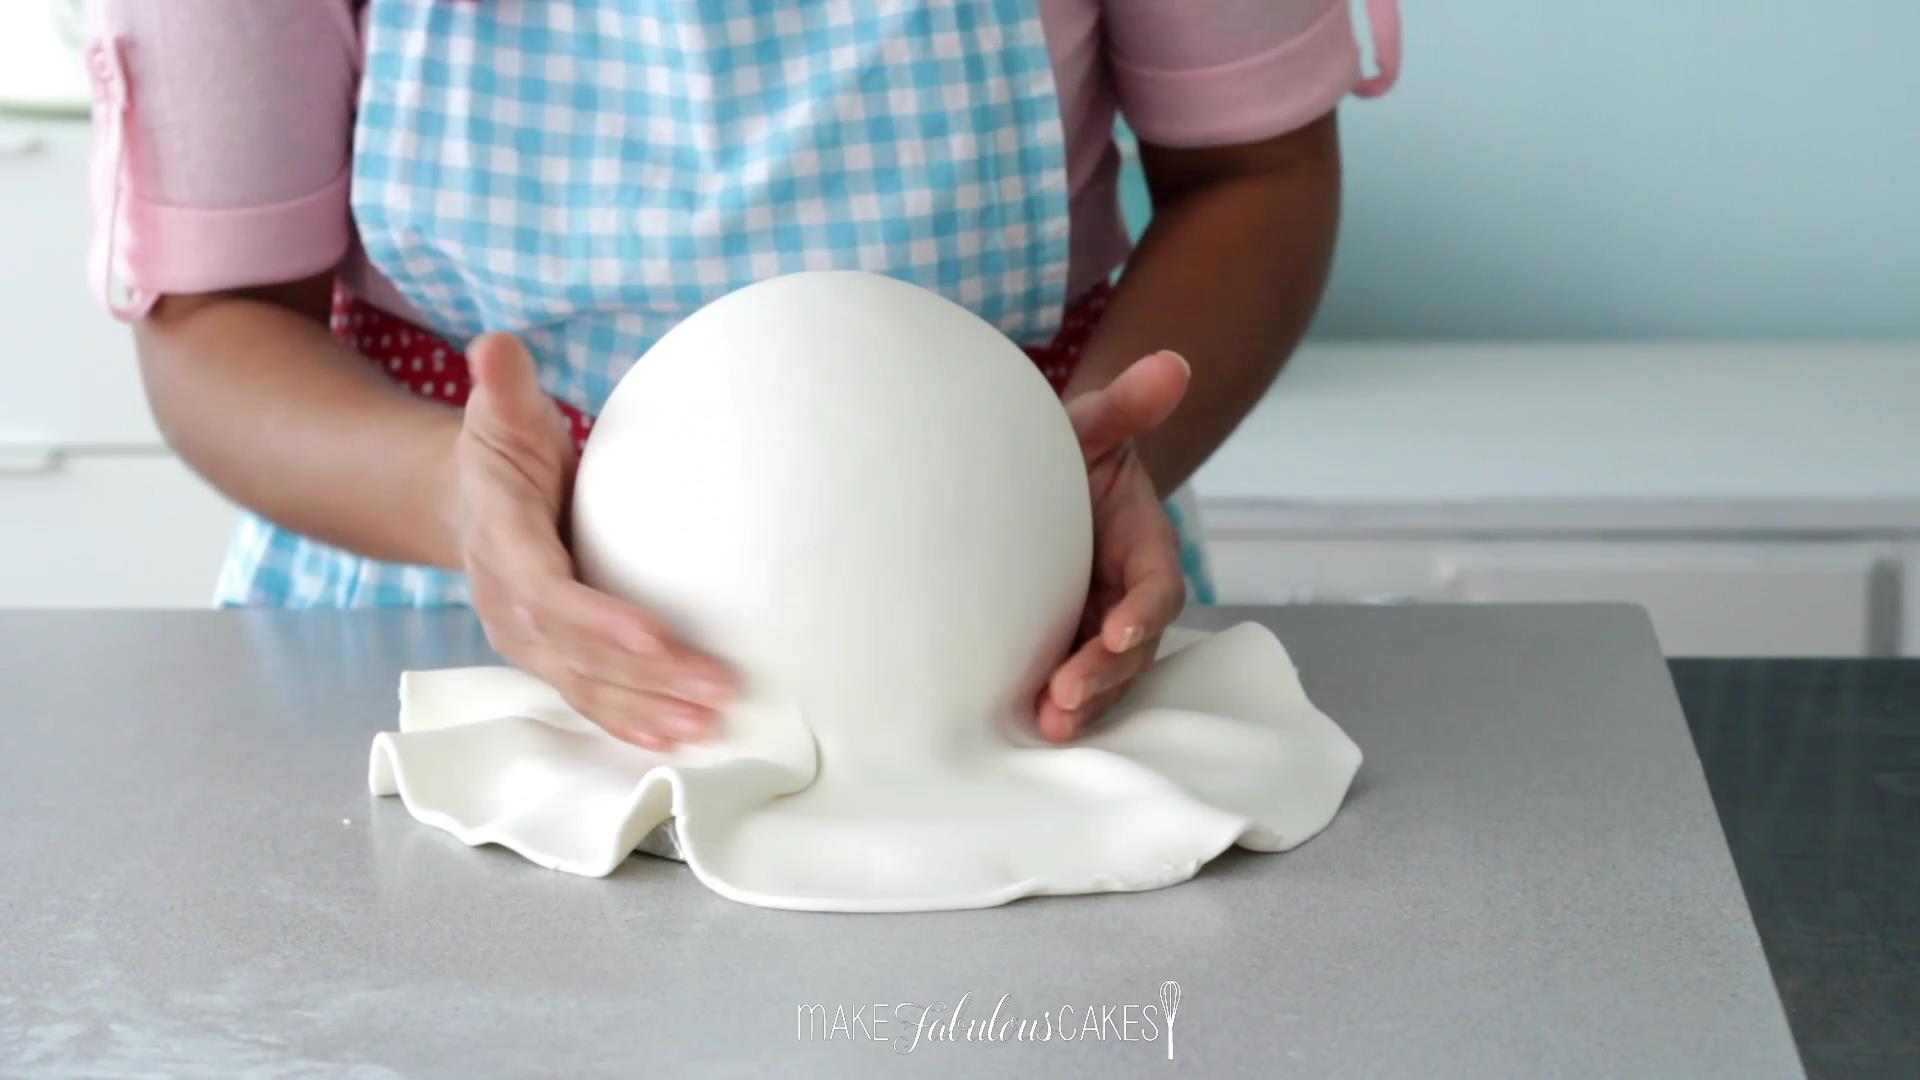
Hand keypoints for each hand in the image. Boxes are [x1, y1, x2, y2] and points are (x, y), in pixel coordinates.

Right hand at [451, 333, 735, 749]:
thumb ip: (500, 385)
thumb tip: (496, 347)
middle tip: (719, 689)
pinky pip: (590, 698)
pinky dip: (631, 722)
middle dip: (649, 677)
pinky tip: (677, 740)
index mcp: (502, 544)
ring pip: (589, 686)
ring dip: (649, 710)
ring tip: (711, 725)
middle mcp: (511, 604)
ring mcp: (529, 639)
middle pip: (580, 654)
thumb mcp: (497, 413)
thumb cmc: (501, 454)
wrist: (465, 501)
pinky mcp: (551, 657)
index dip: (601, 621)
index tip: (658, 636)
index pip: (551, 592)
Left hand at [1037, 350, 1190, 741]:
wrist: (1035, 478)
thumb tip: (1171, 363)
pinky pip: (1066, 680)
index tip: (1118, 629)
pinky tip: (1021, 724)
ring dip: (1082, 704)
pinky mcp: (1062, 644)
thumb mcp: (1094, 424)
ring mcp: (1095, 624)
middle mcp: (1126, 594)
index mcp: (1144, 545)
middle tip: (1065, 698)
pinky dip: (1053, 704)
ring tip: (1048, 724)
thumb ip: (1127, 404)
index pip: (1156, 587)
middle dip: (1104, 675)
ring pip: (1103, 676)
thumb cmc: (1070, 450)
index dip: (1142, 612)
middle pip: (1130, 646)